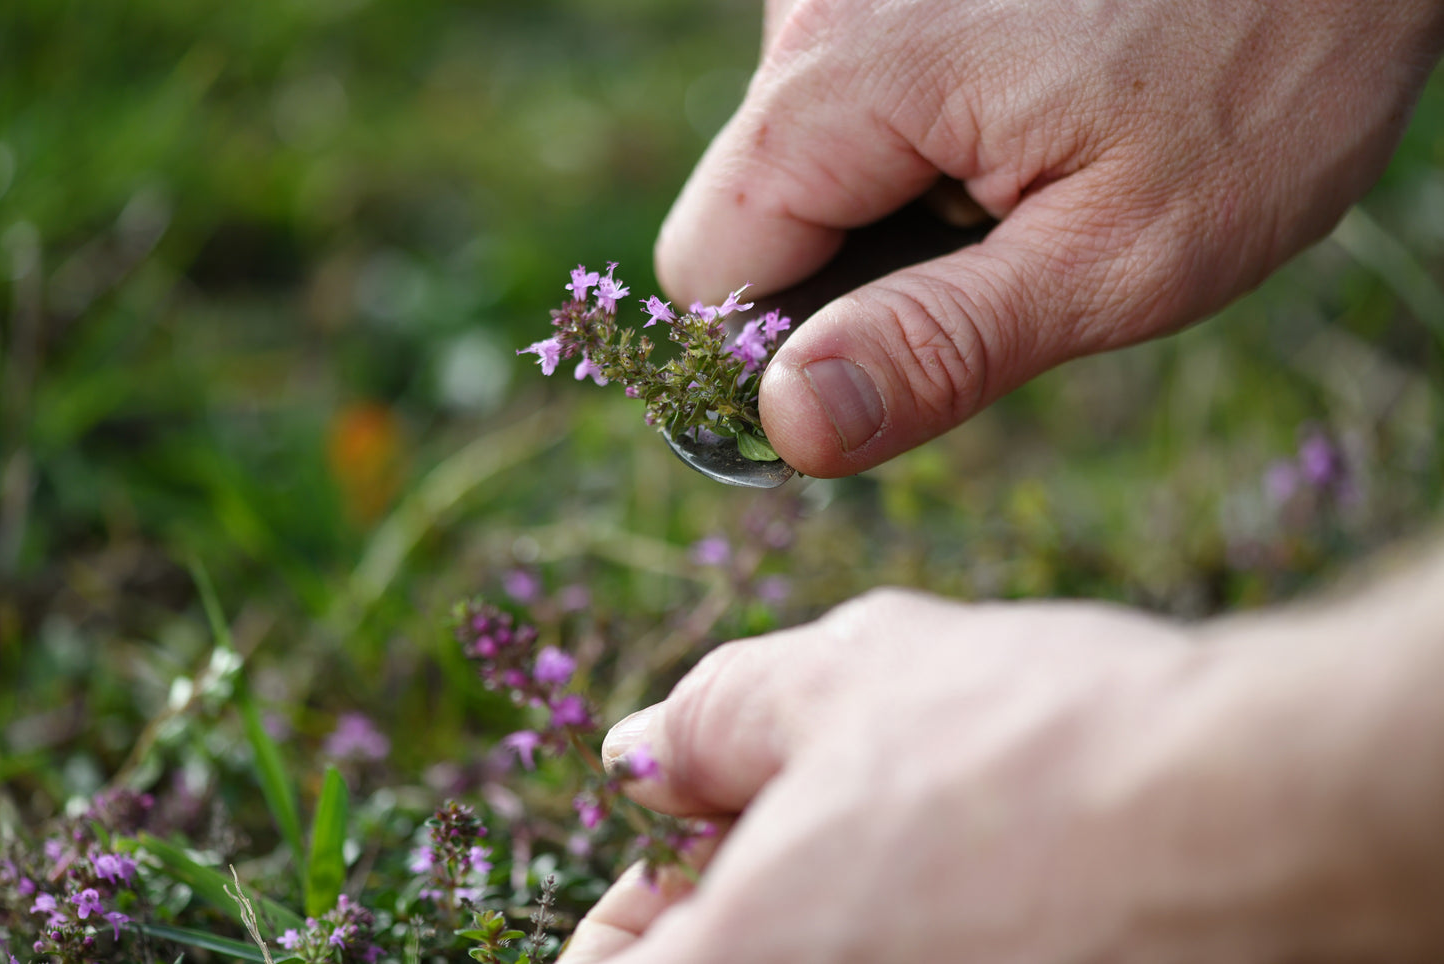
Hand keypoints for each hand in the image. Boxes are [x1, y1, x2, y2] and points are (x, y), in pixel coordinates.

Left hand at [560, 580, 1443, 961]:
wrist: (1253, 814)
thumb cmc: (1035, 741)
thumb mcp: (837, 678)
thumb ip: (706, 720)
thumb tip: (639, 756)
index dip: (631, 908)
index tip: (680, 847)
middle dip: (745, 890)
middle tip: (809, 805)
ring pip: (837, 961)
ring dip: (846, 904)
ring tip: (926, 822)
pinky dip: (926, 924)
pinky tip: (993, 863)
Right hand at [655, 0, 1443, 476]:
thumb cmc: (1263, 75)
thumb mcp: (1116, 257)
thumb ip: (939, 347)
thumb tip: (789, 425)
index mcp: (847, 80)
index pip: (708, 266)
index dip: (780, 345)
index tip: (897, 354)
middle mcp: (819, 9)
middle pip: (752, 210)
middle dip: (855, 270)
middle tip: (1005, 251)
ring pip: (802, 158)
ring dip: (896, 201)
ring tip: (1035, 168)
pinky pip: (852, 99)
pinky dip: (922, 138)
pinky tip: (1025, 113)